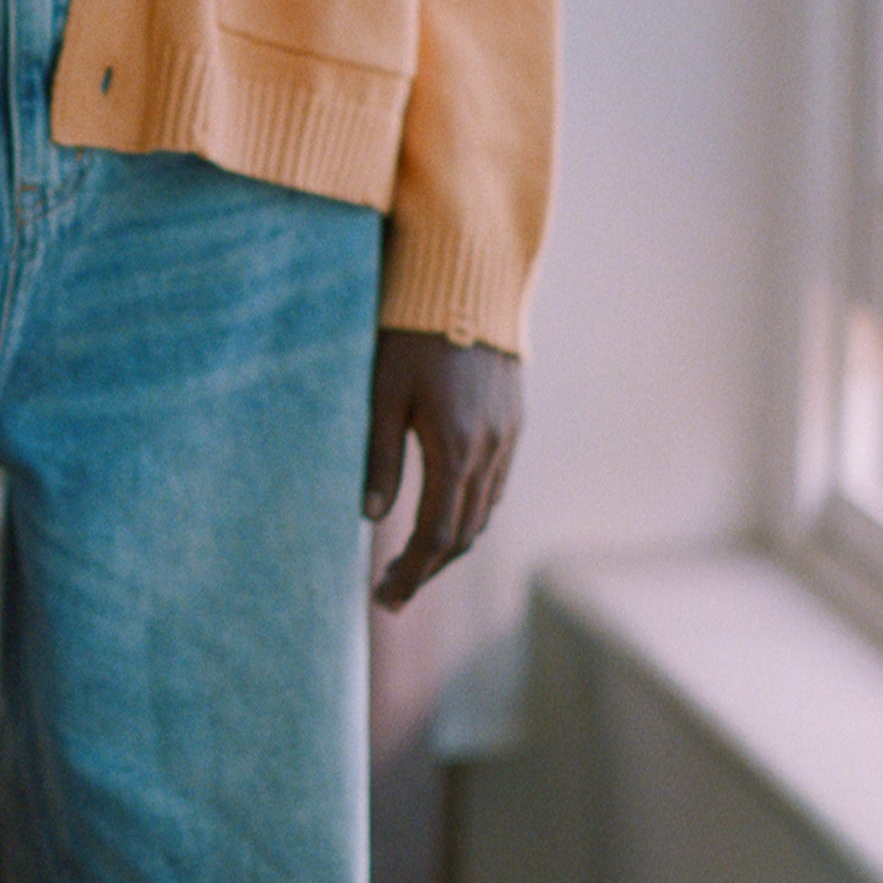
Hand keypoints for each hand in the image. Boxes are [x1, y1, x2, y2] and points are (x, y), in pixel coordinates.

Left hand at [363, 327, 523, 610]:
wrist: (467, 284)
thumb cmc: (411, 333)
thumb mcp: (383, 392)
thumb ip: (379, 456)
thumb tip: (369, 518)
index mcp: (454, 448)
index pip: (435, 533)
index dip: (411, 572)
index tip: (385, 598)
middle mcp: (489, 451)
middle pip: (462, 534)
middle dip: (427, 569)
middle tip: (391, 590)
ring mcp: (507, 439)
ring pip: (482, 514)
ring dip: (449, 544)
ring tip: (411, 560)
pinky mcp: (513, 424)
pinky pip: (494, 487)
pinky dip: (469, 512)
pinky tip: (443, 513)